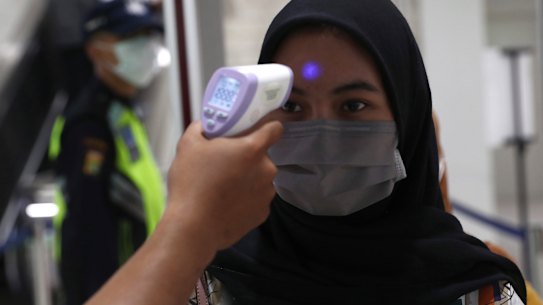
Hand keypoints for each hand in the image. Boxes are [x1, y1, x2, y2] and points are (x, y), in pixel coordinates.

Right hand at [166, 120, 282, 250]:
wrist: (193, 228)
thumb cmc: (191, 184)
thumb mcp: (188, 145)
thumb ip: (201, 128)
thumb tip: (205, 125)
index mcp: (252, 149)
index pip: (275, 129)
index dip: (266, 127)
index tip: (255, 130)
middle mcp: (266, 170)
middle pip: (262, 155)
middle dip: (246, 157)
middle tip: (224, 162)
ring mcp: (267, 193)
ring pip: (260, 178)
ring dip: (247, 178)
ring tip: (223, 186)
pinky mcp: (262, 213)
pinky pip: (257, 198)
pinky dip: (245, 198)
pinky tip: (226, 202)